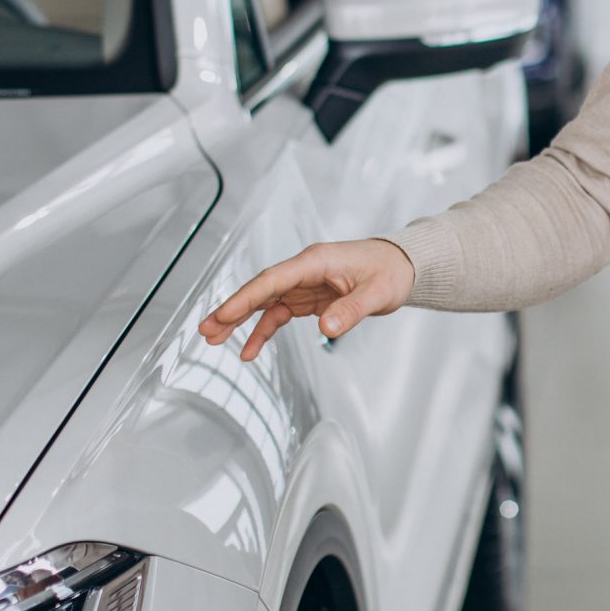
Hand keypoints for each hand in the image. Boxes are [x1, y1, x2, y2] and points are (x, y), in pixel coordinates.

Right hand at [199, 238, 416, 361]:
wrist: (403, 266)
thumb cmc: (390, 271)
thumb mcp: (377, 293)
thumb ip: (351, 310)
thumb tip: (326, 330)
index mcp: (315, 261)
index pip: (273, 279)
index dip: (246, 297)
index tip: (224, 314)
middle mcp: (304, 270)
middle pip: (260, 290)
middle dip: (232, 309)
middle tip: (206, 330)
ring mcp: (304, 284)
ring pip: (264, 303)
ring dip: (240, 321)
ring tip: (213, 340)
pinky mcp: (308, 298)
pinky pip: (279, 314)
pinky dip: (263, 330)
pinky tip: (249, 349)